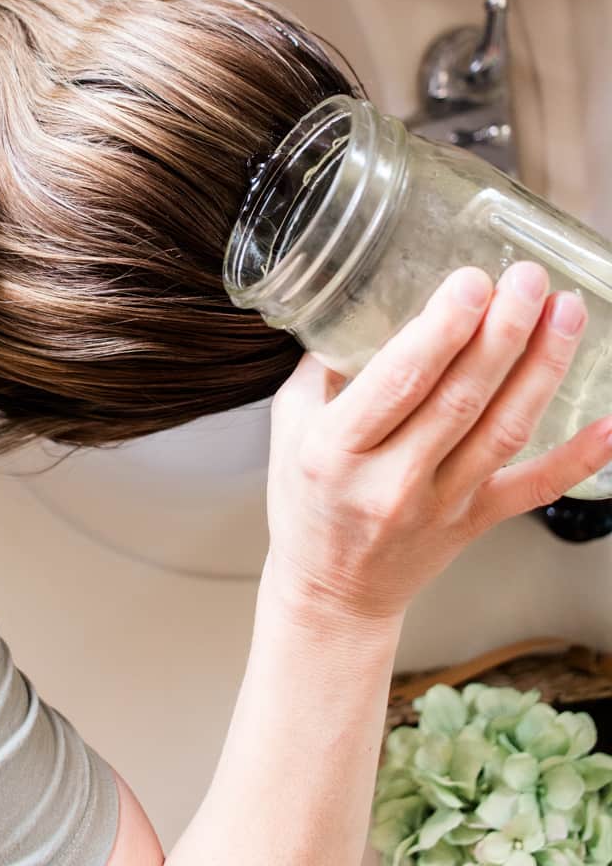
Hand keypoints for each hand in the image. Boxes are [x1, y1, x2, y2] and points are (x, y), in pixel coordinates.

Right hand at [265, 261, 609, 625]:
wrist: (331, 592)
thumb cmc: (307, 501)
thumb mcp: (290, 428)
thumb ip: (324, 366)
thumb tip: (363, 295)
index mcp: (337, 449)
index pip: (399, 382)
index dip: (441, 330)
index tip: (471, 282)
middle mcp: (391, 479)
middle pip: (460, 399)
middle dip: (502, 332)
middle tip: (528, 279)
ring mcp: (440, 504)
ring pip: (503, 432)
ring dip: (541, 369)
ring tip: (567, 313)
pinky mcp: (476, 522)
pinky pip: (533, 490)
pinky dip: (579, 459)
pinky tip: (611, 424)